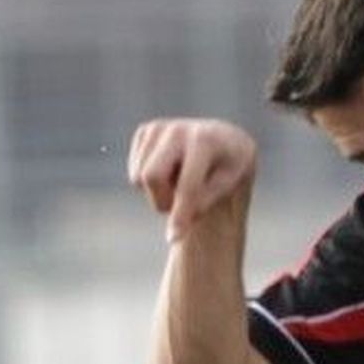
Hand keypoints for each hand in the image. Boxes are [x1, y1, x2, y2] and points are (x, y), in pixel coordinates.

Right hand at [126, 118, 256, 242]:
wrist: (225, 141)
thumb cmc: (229, 167)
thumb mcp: (226, 186)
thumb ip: (200, 206)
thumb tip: (173, 235)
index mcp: (206, 140)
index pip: (187, 184)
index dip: (181, 213)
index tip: (174, 237)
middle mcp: (180, 129)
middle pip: (151, 177)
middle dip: (164, 200)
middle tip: (182, 204)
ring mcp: (159, 126)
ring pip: (139, 178)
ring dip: (159, 191)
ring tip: (184, 180)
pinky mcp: (146, 131)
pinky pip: (134, 172)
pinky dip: (150, 181)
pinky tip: (173, 168)